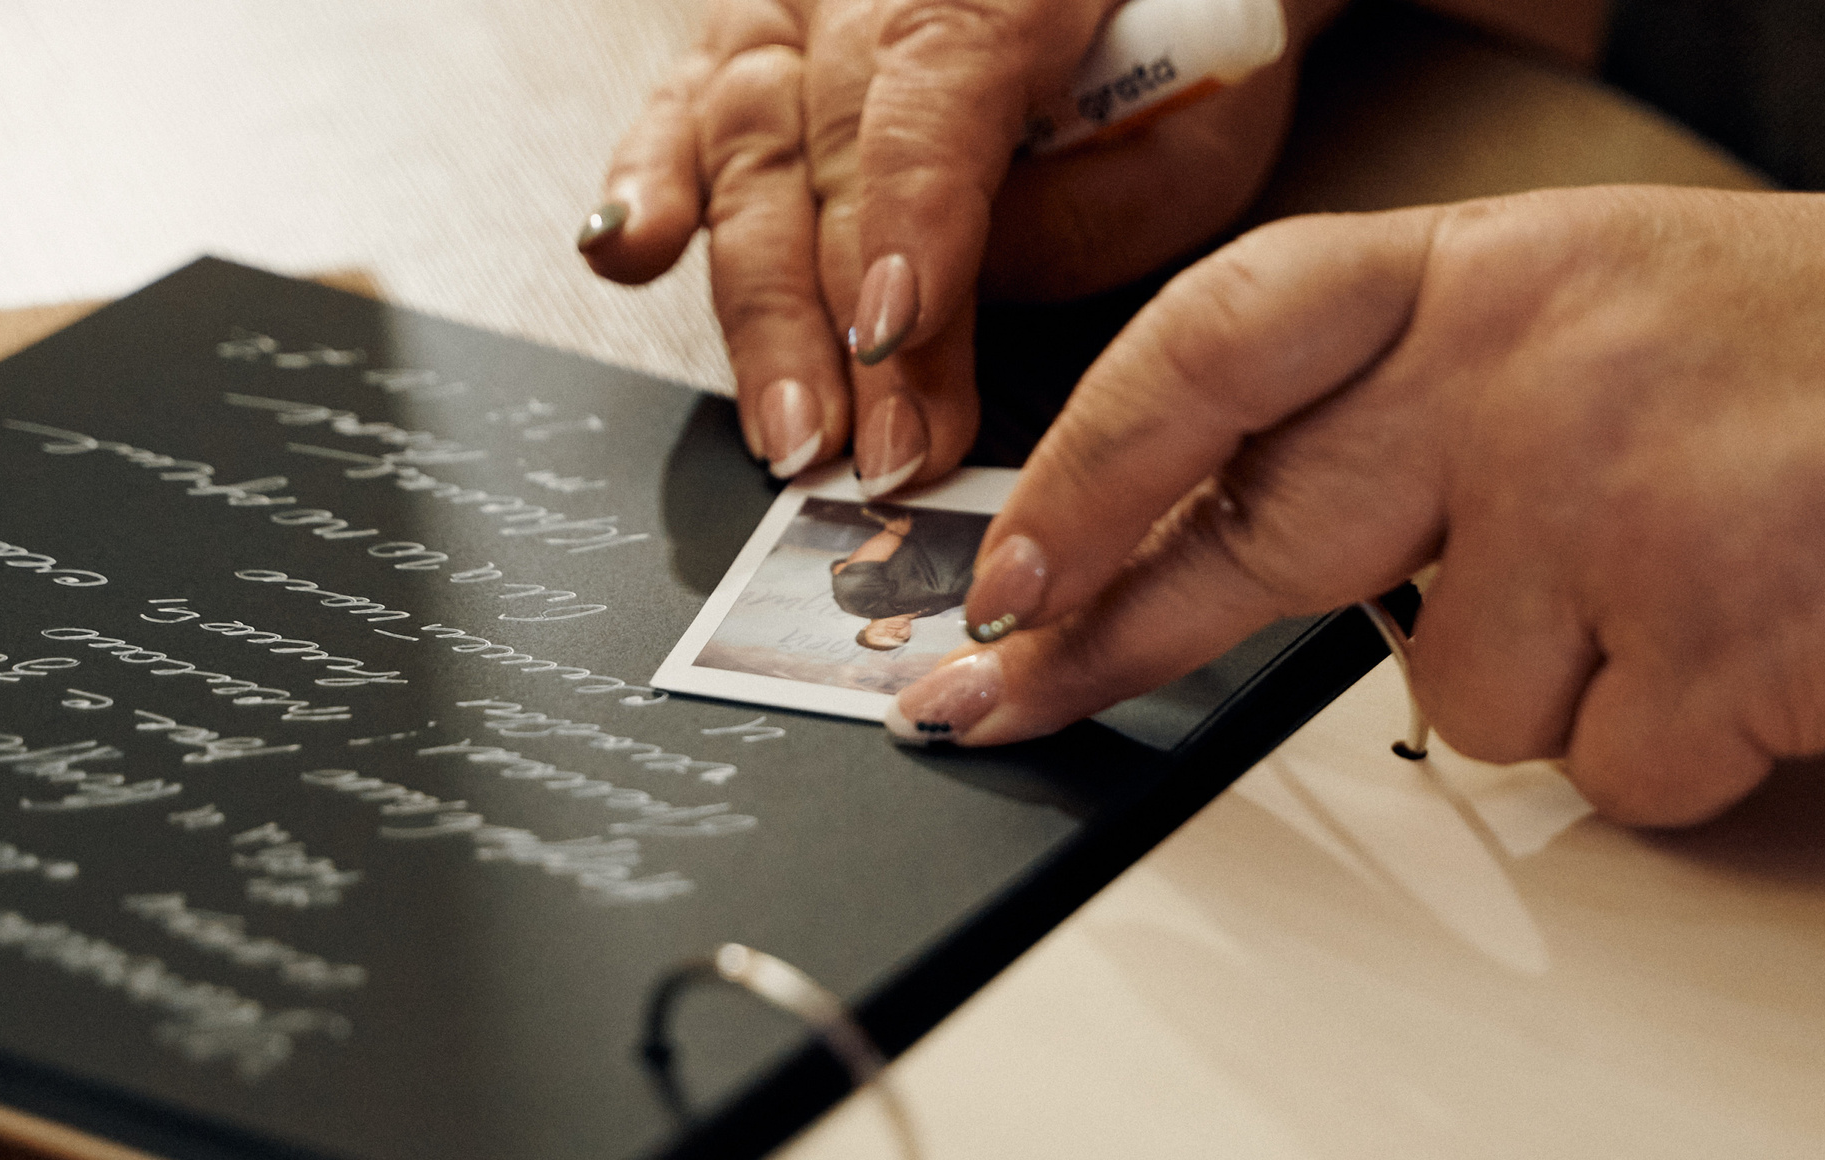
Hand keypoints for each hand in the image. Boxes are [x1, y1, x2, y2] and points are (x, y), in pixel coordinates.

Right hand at [582, 0, 1329, 493]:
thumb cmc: (1182, 43)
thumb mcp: (1198, 127)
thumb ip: (1085, 214)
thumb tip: (939, 326)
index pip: (932, 96)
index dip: (905, 221)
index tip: (894, 334)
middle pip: (831, 153)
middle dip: (842, 326)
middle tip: (867, 452)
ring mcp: (797, 11)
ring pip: (748, 154)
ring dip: (760, 313)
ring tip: (788, 431)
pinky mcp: (747, 47)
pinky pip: (679, 111)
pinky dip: (645, 186)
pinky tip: (626, 251)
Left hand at [886, 181, 1824, 823]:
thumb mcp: (1596, 325)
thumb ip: (1412, 416)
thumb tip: (1218, 538)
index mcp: (1491, 276)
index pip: (1224, 344)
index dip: (1090, 466)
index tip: (998, 576)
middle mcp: (1532, 374)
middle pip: (1267, 541)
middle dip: (1119, 634)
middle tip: (993, 695)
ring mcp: (1626, 508)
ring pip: (1465, 698)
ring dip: (1567, 683)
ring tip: (1702, 586)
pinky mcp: (1726, 643)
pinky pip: (1614, 775)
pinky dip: (1685, 748)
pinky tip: (1773, 650)